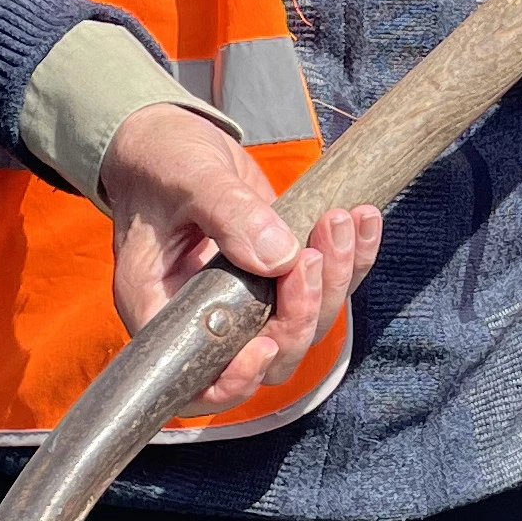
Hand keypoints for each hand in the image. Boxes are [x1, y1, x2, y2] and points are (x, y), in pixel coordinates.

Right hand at [100, 101, 382, 412]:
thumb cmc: (161, 159)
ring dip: (331, 282)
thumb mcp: (188, 178)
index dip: (236, 379)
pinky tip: (364, 219)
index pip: (196, 380)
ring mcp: (244, 303)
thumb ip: (229, 215)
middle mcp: (203, 318)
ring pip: (303, 326)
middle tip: (312, 254)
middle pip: (267, 354)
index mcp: (158, 307)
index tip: (267, 341)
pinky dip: (349, 261)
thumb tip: (279, 258)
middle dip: (301, 313)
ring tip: (339, 222)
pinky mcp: (277, 279)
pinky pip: (322, 289)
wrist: (173, 140)